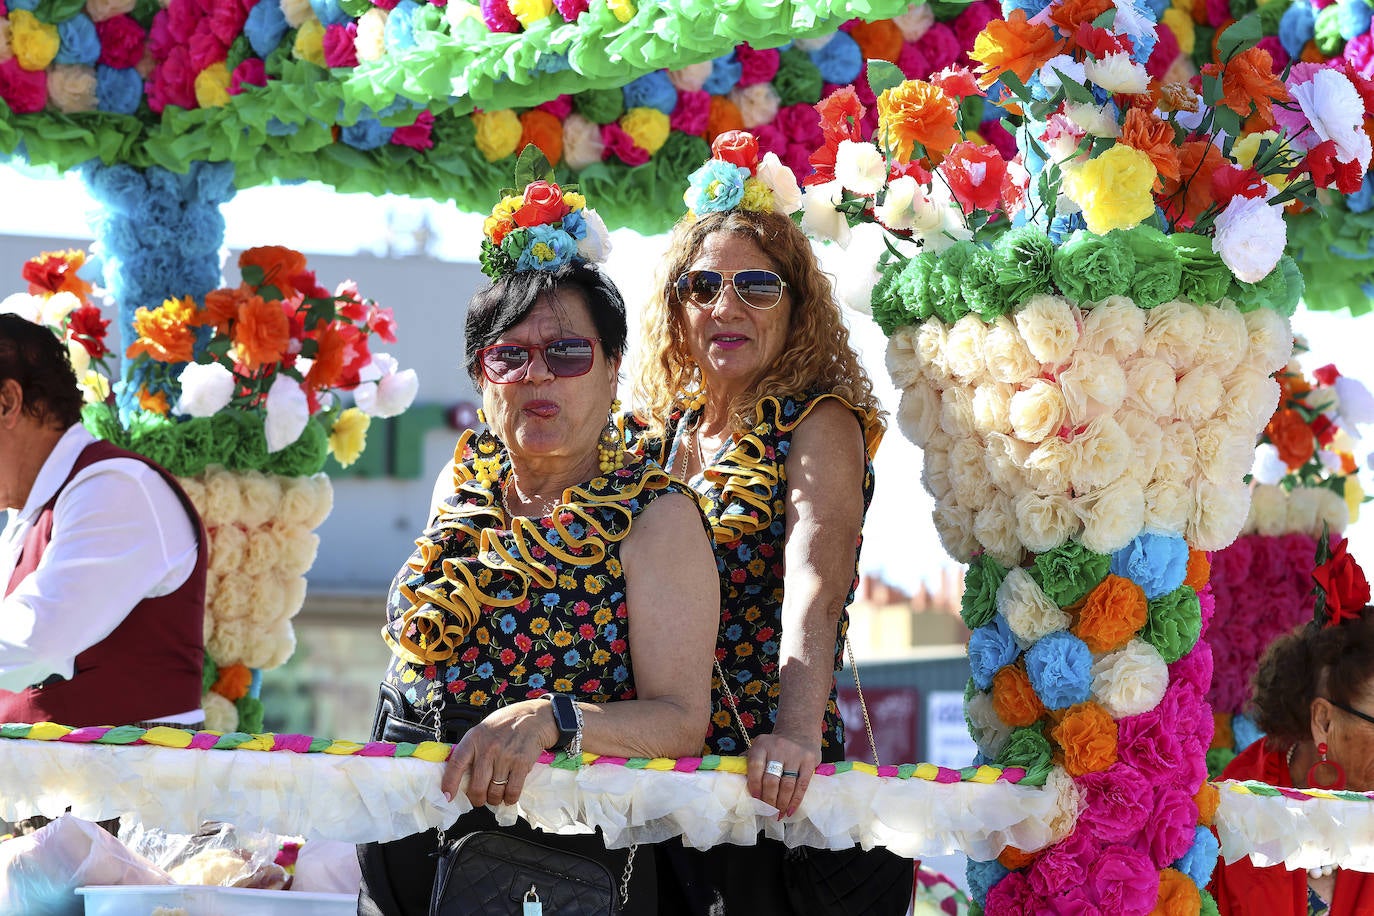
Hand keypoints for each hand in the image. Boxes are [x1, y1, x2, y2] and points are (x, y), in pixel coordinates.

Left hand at [440, 700, 557, 807]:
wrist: (535, 716)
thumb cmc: (508, 723)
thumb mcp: (484, 729)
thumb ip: (473, 748)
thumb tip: (461, 774)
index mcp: (474, 738)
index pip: (457, 763)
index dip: (450, 783)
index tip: (447, 796)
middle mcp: (488, 747)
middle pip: (477, 786)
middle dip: (478, 799)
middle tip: (480, 799)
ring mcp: (505, 756)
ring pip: (495, 791)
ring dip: (495, 799)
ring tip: (496, 796)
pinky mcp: (521, 763)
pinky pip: (512, 790)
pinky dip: (510, 798)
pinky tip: (510, 796)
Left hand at [746, 730, 819, 818]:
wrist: (799, 731)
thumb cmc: (775, 746)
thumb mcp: (760, 747)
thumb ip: (749, 761)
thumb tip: (736, 782)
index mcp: (761, 745)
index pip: (755, 767)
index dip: (754, 786)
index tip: (755, 801)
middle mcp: (778, 748)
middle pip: (771, 780)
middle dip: (768, 800)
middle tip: (768, 812)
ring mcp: (795, 754)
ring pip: (787, 785)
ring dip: (782, 804)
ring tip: (778, 815)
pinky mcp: (809, 760)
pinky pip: (802, 785)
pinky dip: (795, 801)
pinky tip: (790, 810)